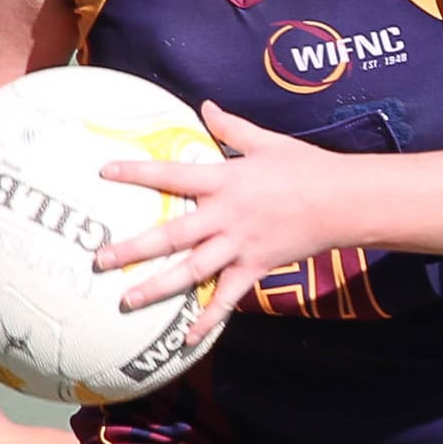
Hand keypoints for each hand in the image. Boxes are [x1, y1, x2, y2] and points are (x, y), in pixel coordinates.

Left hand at [95, 102, 355, 337]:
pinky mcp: (255, 267)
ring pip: (191, 270)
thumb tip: (205, 105)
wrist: (344, 201)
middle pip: (172, 234)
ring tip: (125, 300)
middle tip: (98, 260)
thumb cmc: (305, 167)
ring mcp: (239, 245)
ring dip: (156, 287)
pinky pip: (227, 297)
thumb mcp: (266, 141)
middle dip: (132, 247)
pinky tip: (185, 338)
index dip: (137, 173)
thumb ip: (231, 127)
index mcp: (225, 180)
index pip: (171, 176)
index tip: (104, 172)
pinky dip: (208, 319)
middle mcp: (226, 215)